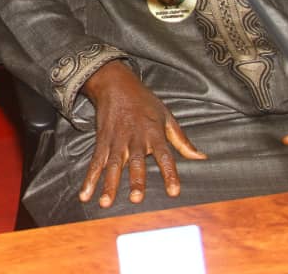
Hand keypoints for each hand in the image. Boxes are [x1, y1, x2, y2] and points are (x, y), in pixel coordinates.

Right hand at [79, 61, 205, 207]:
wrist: (115, 84)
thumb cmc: (144, 102)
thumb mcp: (167, 116)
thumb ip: (182, 140)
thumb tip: (201, 157)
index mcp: (154, 133)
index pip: (164, 156)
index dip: (169, 174)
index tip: (174, 192)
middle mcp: (134, 138)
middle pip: (135, 162)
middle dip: (135, 180)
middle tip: (136, 198)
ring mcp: (116, 140)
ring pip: (113, 165)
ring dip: (109, 184)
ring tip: (106, 202)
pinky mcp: (102, 141)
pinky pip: (95, 162)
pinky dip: (90, 179)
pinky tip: (85, 194)